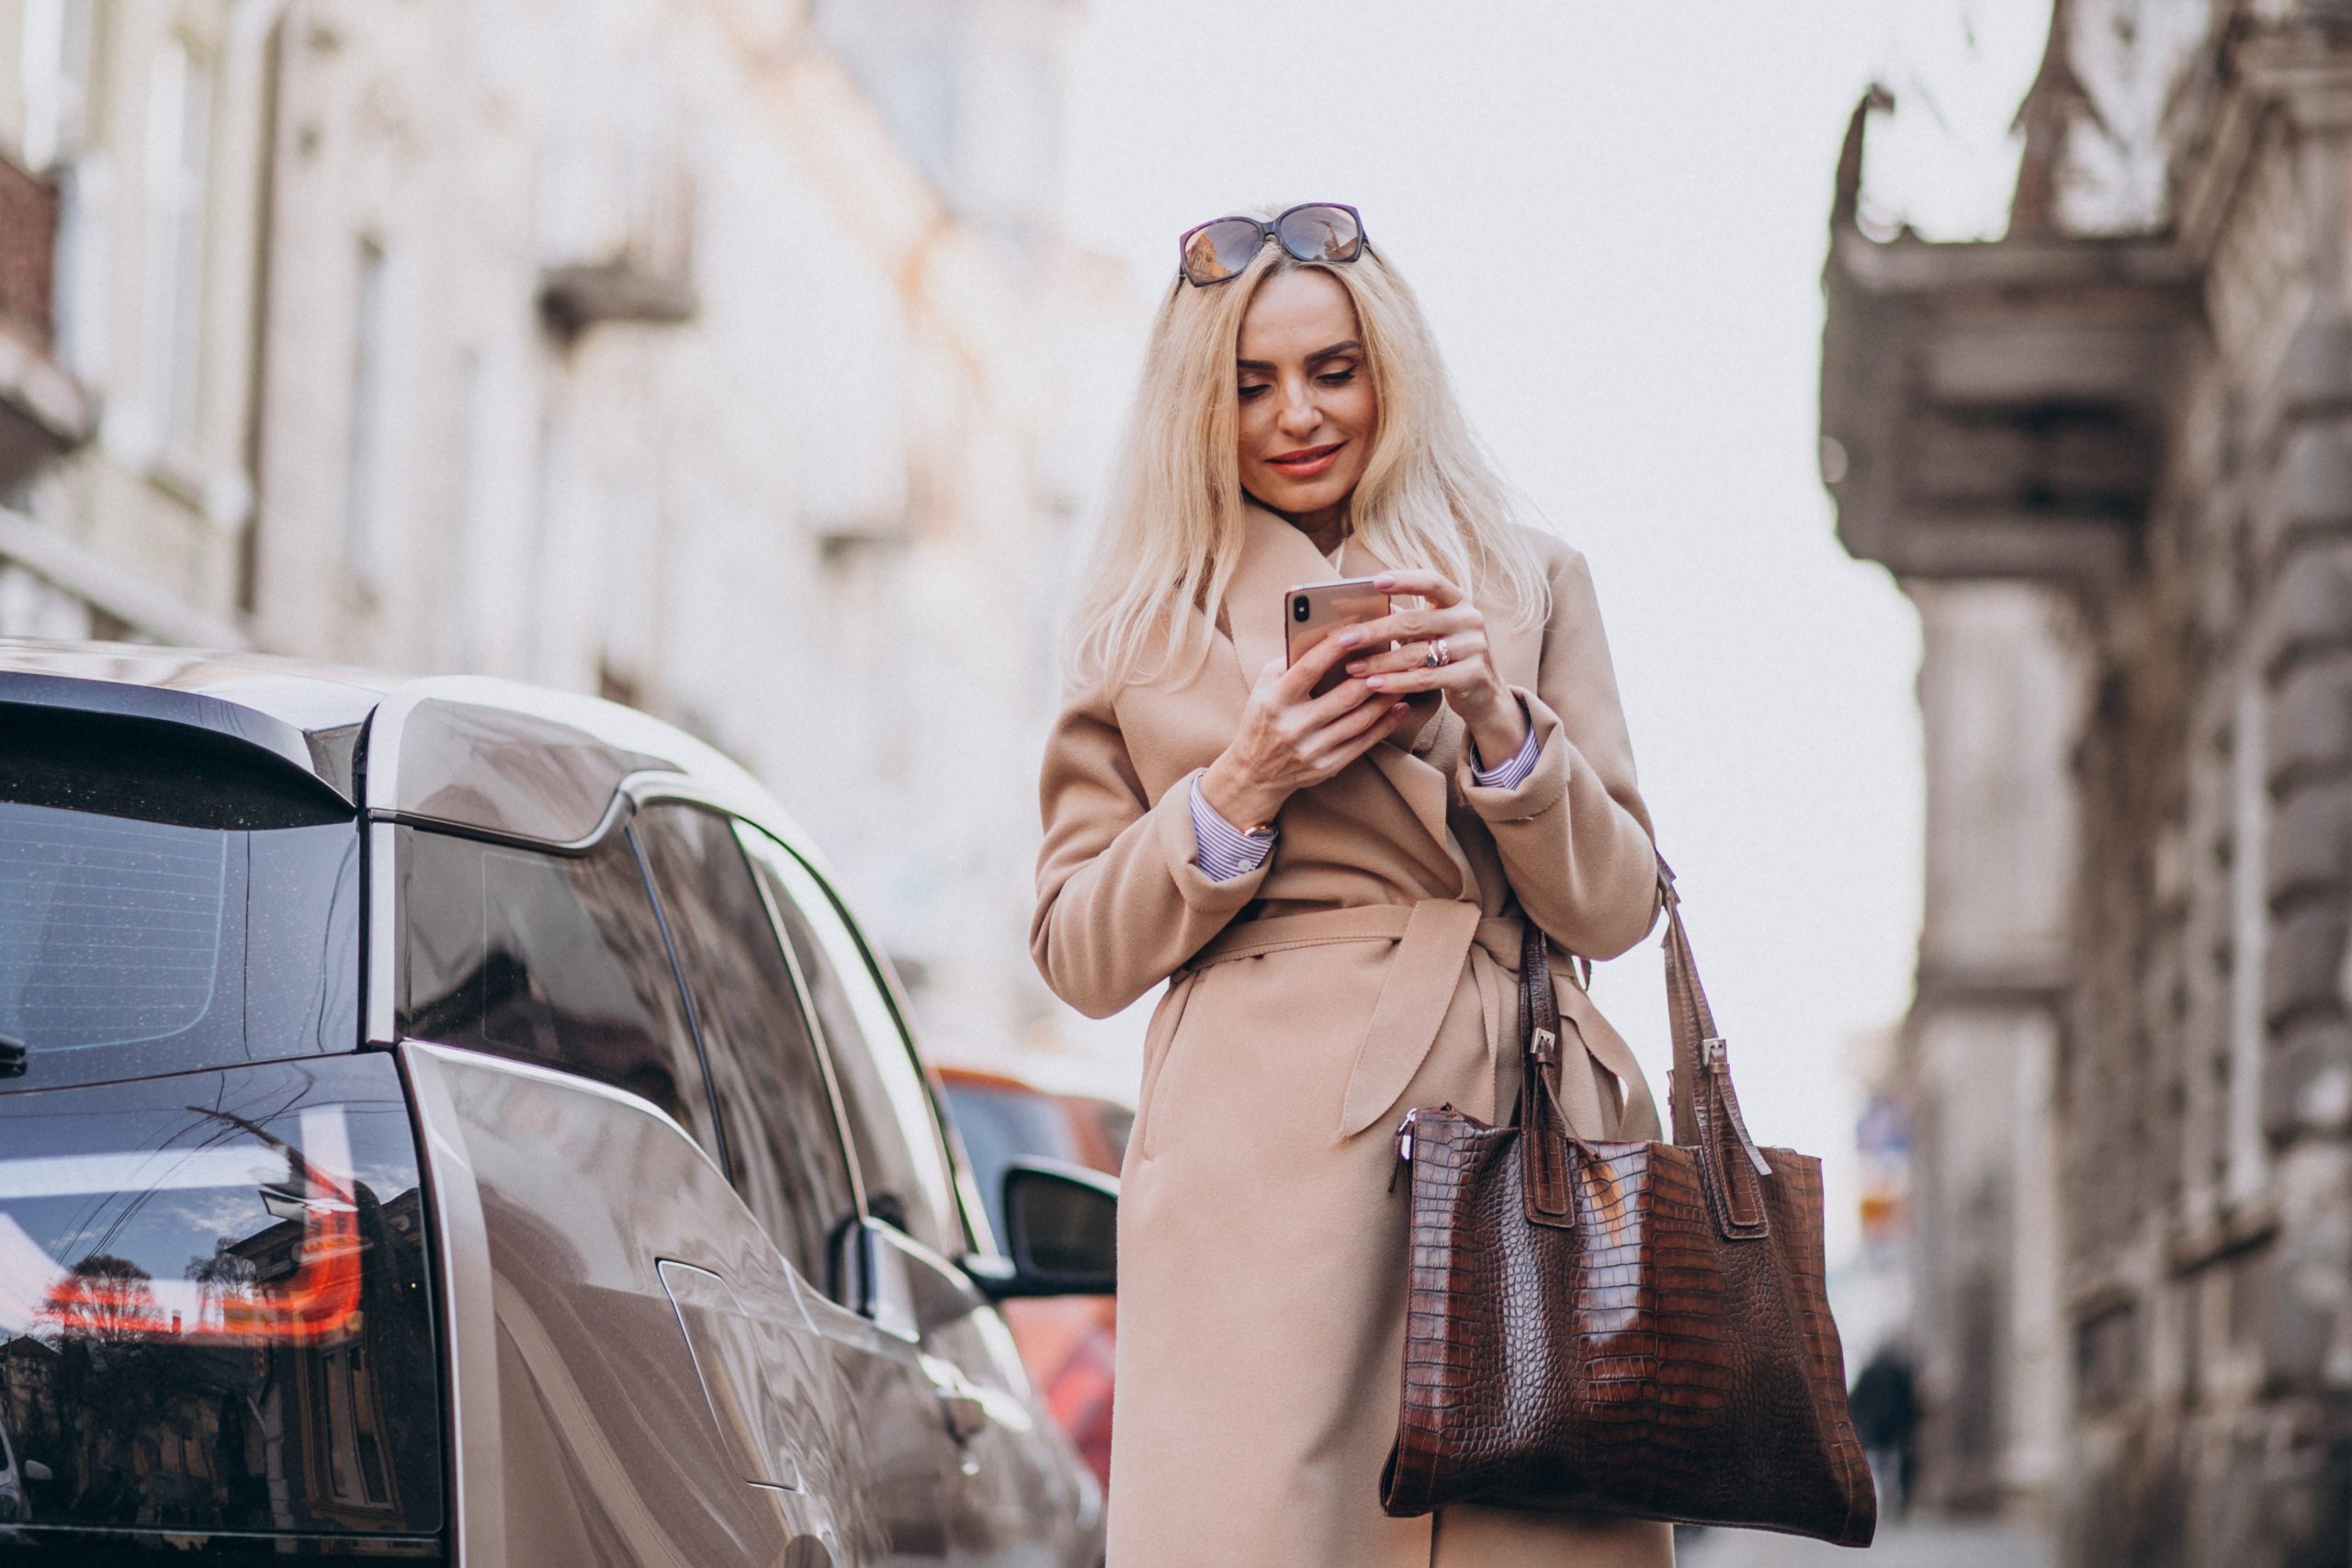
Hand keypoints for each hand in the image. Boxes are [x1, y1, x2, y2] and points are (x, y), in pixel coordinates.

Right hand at [1200, 632, 1413, 828]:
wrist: (1255, 774)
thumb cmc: (1263, 719)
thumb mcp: (1264, 688)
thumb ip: (1289, 663)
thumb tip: (1326, 637)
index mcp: (1275, 702)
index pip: (1308, 670)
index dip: (1333, 648)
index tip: (1357, 628)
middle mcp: (1293, 727)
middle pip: (1344, 696)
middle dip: (1374, 674)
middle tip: (1397, 655)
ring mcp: (1311, 750)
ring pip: (1359, 720)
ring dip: (1386, 698)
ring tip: (1404, 679)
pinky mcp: (1327, 767)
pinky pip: (1364, 742)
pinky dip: (1386, 724)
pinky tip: (1399, 708)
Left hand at [1340, 569, 1528, 766]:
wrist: (1485, 695)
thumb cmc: (1448, 657)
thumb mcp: (1432, 632)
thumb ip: (1404, 618)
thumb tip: (1359, 607)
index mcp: (1459, 601)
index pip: (1432, 582)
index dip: (1404, 580)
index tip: (1374, 582)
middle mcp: (1470, 620)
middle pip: (1414, 622)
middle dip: (1375, 631)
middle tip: (1344, 639)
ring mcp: (1474, 647)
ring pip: (1416, 653)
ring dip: (1380, 661)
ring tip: (1352, 668)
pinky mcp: (1472, 676)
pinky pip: (1426, 679)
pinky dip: (1396, 682)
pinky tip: (1373, 685)